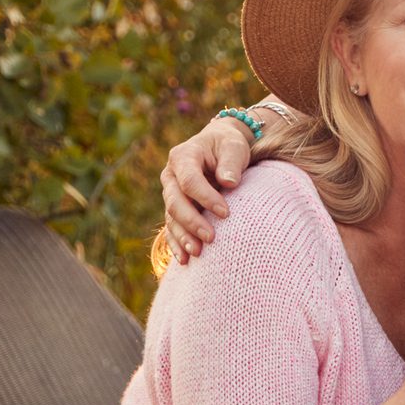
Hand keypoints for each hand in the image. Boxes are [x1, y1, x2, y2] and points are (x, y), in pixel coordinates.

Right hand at [161, 113, 257, 259]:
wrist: (218, 145)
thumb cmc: (228, 145)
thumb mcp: (234, 146)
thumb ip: (231, 163)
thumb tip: (229, 183)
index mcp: (183, 157)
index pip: (189, 181)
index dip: (205, 198)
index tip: (226, 213)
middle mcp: (170, 176)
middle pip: (175, 202)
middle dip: (192, 222)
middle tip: (211, 238)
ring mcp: (170, 192)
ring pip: (171, 218)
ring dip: (183, 237)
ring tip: (197, 253)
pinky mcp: (175, 206)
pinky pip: (171, 226)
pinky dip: (177, 243)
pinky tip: (184, 259)